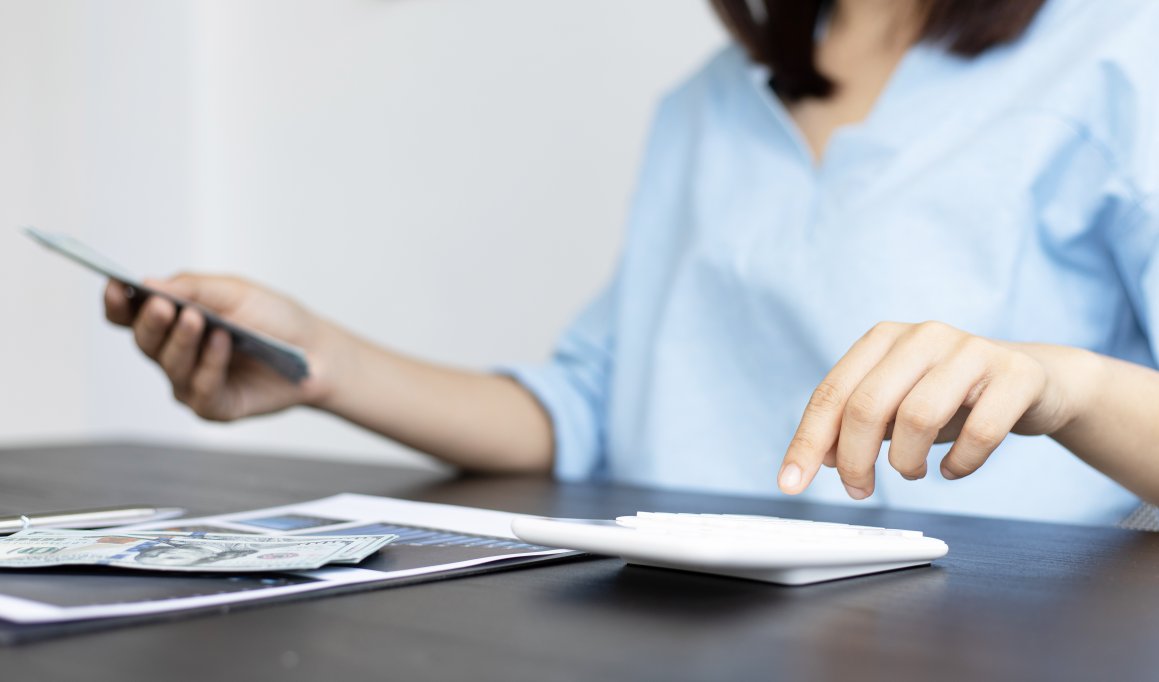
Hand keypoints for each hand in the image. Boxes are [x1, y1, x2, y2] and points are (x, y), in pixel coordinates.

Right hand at [104, 274, 336, 420]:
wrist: (317, 351)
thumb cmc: (273, 319)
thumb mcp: (234, 292)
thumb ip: (193, 287)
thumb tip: (146, 284)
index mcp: (173, 321)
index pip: (130, 316)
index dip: (118, 302)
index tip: (116, 284)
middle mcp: (175, 354)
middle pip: (144, 341)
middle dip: (151, 322)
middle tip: (163, 306)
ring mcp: (191, 382)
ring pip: (170, 365)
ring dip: (183, 341)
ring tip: (198, 319)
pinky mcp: (213, 406)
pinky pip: (201, 388)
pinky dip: (211, 364)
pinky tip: (223, 343)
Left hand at [777, 321, 1090, 498]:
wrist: (1033, 380)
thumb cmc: (950, 397)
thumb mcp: (895, 406)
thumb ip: (854, 424)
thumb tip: (818, 457)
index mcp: (883, 338)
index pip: (832, 393)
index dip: (807, 441)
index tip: (790, 484)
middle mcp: (923, 335)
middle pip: (867, 406)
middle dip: (855, 461)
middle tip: (859, 490)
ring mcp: (972, 349)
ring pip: (918, 418)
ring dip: (906, 462)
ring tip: (911, 472)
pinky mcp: (1016, 374)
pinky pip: (980, 432)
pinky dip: (959, 464)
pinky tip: (952, 469)